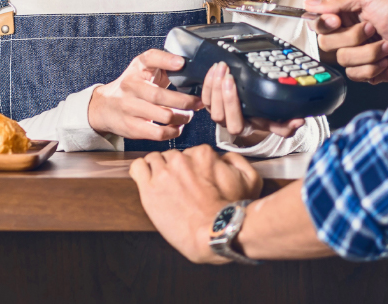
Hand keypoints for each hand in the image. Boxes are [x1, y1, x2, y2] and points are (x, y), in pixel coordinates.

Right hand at [88, 49, 202, 141]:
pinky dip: (173, 131)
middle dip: (186, 101)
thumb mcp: (142, 68)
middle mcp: (130, 87)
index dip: (166, 60)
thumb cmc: (132, 85)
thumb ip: (163, 63)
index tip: (182, 62)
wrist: (104, 106)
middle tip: (198, 102)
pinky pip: (158, 133)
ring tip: (188, 116)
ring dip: (183, 117)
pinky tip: (177, 127)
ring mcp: (129, 108)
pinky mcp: (131, 127)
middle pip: (161, 95)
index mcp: (136, 68)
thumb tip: (189, 66)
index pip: (150, 58)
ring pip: (164, 115)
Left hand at [130, 145, 263, 263]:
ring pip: (154, 159)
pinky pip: (137, 167)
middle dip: (175, 169)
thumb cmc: (231, 211)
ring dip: (158, 170)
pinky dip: (141, 171)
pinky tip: (148, 182)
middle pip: (172, 155)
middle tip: (181, 187)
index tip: (195, 181)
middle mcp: (181, 159)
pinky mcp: (149, 188)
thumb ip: (237, 160)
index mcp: (203, 154)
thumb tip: (223, 156)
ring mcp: (163, 173)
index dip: (193, 168)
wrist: (214, 234)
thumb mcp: (250, 180)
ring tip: (165, 187)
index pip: (191, 152)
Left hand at [200, 62, 303, 146]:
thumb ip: (289, 124)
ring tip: (220, 67)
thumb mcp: (279, 121)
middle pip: (218, 113)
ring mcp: (218, 112)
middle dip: (220, 91)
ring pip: (209, 103)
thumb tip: (299, 121)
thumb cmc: (266, 116)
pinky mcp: (210, 103)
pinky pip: (203, 95)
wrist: (255, 112)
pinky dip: (207, 82)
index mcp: (245, 128)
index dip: (231, 104)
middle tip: (226, 72)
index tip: (233, 82)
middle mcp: (228, 122)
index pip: (235, 124)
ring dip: (212, 84)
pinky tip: (213, 70)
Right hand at [305, 0, 387, 82]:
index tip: (338, 20)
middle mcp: (351, 34)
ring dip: (368, 51)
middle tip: (372, 28)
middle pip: (326, 43)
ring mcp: (360, 54)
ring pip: (342, 60)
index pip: (319, 23)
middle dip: (351, 37)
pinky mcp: (370, 72)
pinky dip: (373, 67)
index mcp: (348, 14)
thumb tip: (308, 4)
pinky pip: (355, 75)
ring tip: (387, 44)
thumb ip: (336, 0)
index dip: (324, 24)